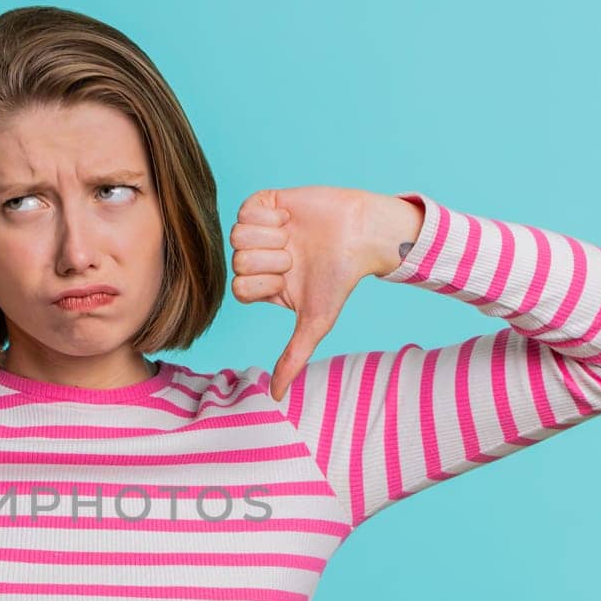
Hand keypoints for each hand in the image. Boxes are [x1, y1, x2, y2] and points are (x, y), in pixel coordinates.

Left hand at [230, 186, 415, 400]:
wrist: (363, 234)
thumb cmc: (340, 279)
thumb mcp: (316, 322)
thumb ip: (292, 357)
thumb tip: (276, 397)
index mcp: (261, 286)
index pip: (239, 288)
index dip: (265, 283)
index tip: (290, 278)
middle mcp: (256, 259)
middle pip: (238, 262)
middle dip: (271, 259)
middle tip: (296, 256)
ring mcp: (259, 230)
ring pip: (238, 235)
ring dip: (271, 237)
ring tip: (294, 236)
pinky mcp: (265, 203)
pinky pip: (246, 209)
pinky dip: (269, 214)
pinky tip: (290, 218)